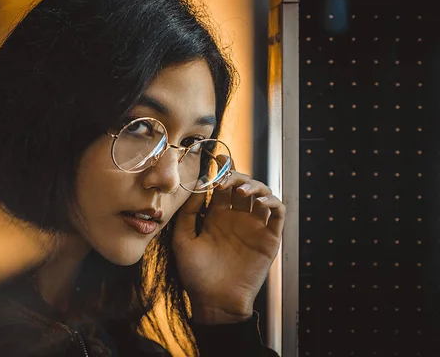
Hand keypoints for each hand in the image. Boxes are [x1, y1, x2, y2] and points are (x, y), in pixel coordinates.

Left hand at [172, 163, 284, 324]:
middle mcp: (237, 218)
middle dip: (237, 176)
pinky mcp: (269, 238)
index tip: (219, 159)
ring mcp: (254, 227)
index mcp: (217, 216)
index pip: (223, 185)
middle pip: (243, 185)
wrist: (214, 302)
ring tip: (242, 191)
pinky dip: (273, 202)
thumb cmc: (196, 274)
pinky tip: (262, 202)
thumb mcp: (183, 240)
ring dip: (255, 186)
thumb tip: (198, 185)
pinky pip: (277, 213)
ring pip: (263, 194)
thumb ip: (188, 213)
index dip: (223, 171)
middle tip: (226, 179)